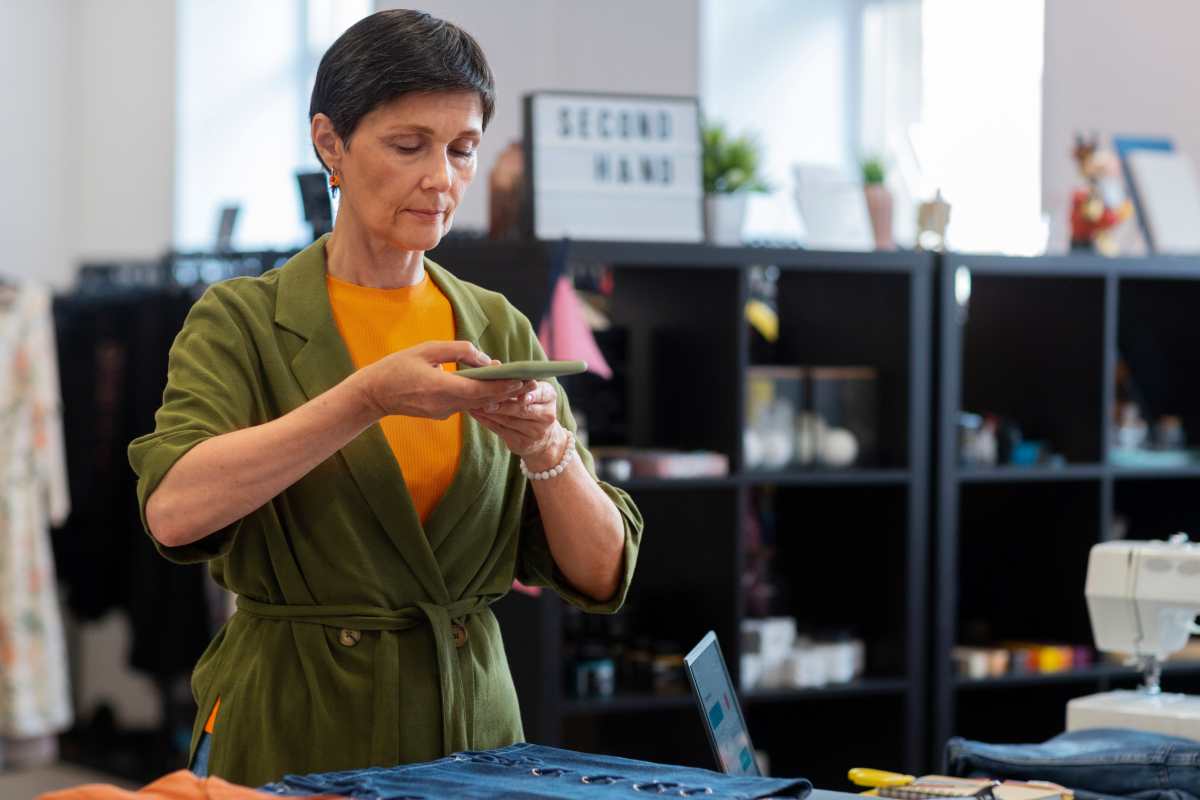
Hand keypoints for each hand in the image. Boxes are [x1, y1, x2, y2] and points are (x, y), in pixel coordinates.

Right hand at [352, 341, 537, 420]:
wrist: (374, 394)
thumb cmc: (397, 367)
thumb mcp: (427, 349)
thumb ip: (457, 350)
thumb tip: (484, 357)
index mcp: (442, 388)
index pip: (482, 390)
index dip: (505, 386)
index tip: (523, 379)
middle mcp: (446, 404)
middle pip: (485, 400)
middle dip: (508, 391)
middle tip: (530, 382)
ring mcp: (444, 412)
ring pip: (477, 404)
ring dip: (496, 395)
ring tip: (517, 385)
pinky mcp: (441, 414)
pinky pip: (466, 405)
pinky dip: (480, 397)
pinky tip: (492, 388)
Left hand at [469, 380, 567, 468]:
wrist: (543, 438)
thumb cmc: (532, 404)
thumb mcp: (532, 390)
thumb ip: (517, 380)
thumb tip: (495, 366)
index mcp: (549, 396)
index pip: (540, 393)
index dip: (530, 394)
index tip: (520, 394)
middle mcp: (546, 415)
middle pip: (523, 409)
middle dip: (504, 405)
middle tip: (487, 401)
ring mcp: (535, 431)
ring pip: (509, 421)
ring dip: (491, 413)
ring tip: (475, 405)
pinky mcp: (521, 443)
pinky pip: (501, 430)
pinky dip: (487, 421)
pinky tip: (476, 413)